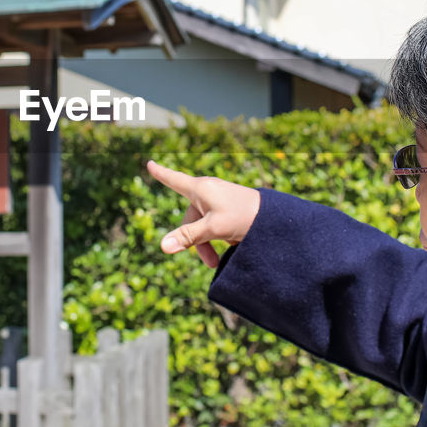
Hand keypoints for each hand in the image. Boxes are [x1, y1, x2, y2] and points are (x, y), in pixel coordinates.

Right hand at [145, 160, 261, 267]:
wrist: (276, 220)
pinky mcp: (229, 209)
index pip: (175, 180)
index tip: (150, 163)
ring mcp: (219, 200)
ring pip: (202, 225)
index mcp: (202, 188)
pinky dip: (218, 238)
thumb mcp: (213, 228)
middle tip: (212, 262)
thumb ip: (188, 237)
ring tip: (220, 260)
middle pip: (189, 218)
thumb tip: (163, 247)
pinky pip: (214, 225)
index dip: (161, 173)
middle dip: (196, 241)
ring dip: (207, 244)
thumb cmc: (244, 217)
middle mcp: (208, 191)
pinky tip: (231, 247)